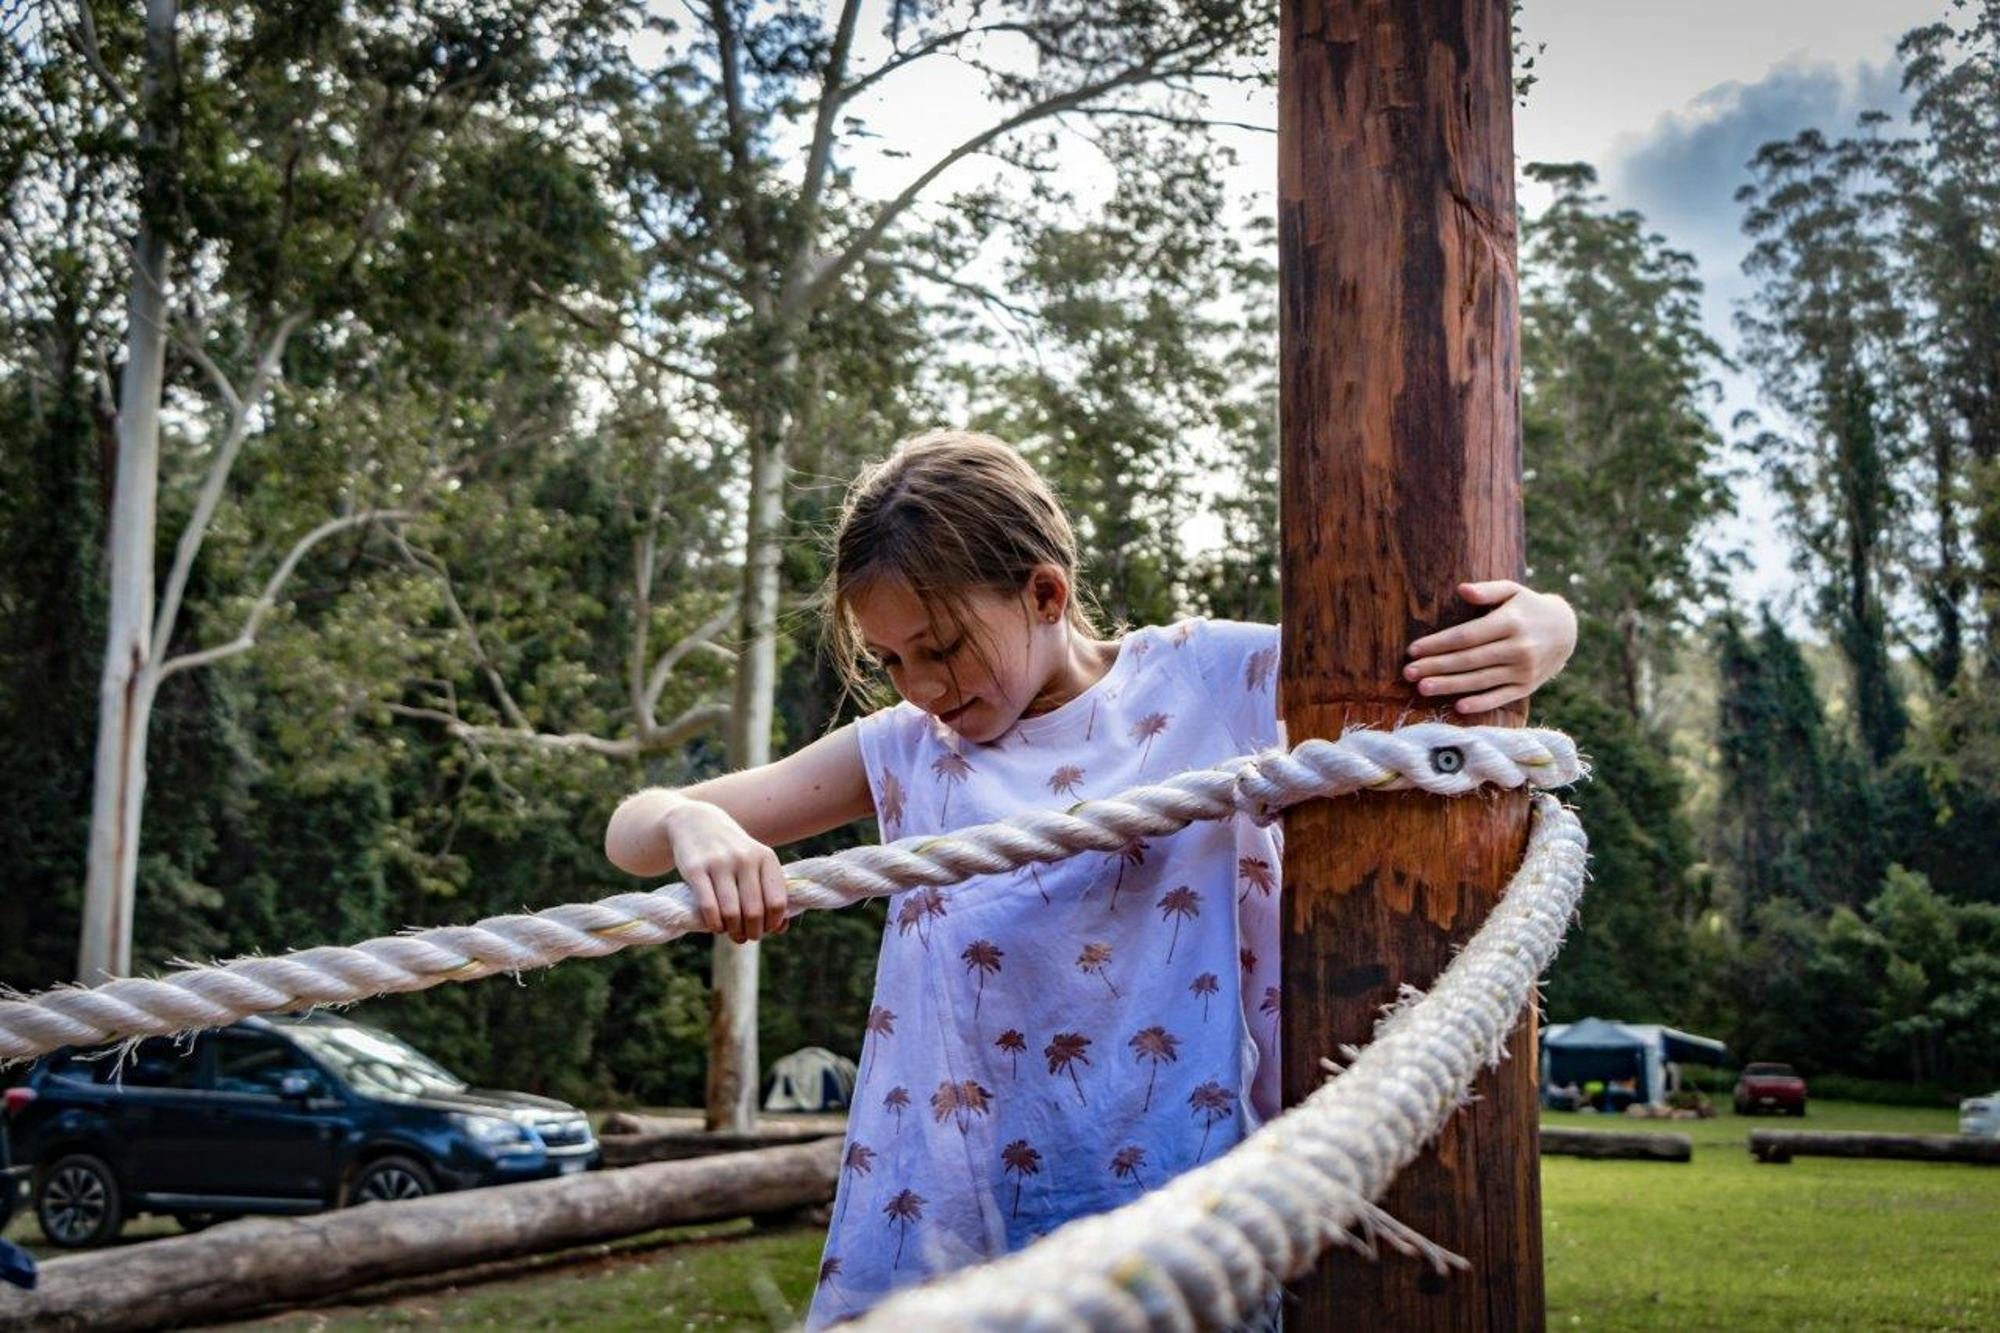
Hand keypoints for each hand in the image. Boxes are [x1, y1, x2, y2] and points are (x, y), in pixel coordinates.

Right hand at [661, 799, 789, 942]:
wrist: (697, 822)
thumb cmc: (733, 852)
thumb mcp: (756, 863)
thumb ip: (770, 892)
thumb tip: (781, 929)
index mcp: (766, 858)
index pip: (777, 902)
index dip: (772, 923)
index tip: (765, 930)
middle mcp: (745, 859)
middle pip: (754, 911)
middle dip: (752, 932)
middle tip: (746, 937)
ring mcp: (719, 863)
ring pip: (731, 912)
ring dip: (732, 931)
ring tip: (731, 933)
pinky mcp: (695, 869)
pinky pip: (708, 907)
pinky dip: (714, 924)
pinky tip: (715, 926)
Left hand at [1403, 580, 1576, 712]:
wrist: (1567, 631)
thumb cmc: (1528, 607)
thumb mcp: (1512, 591)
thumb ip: (1487, 590)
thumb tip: (1462, 589)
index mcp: (1510, 623)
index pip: (1466, 636)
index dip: (1438, 644)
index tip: (1413, 650)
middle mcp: (1518, 648)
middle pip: (1469, 660)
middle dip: (1436, 667)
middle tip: (1409, 672)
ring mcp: (1523, 670)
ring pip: (1480, 680)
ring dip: (1450, 686)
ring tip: (1422, 688)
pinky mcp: (1527, 687)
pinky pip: (1500, 697)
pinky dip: (1480, 703)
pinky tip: (1458, 707)